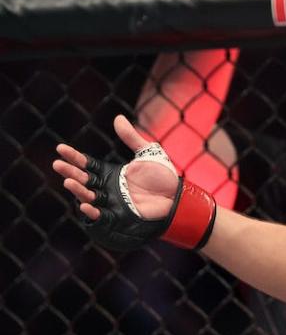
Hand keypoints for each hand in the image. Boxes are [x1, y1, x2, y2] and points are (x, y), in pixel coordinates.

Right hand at [53, 115, 177, 221]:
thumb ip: (131, 138)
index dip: (74, 157)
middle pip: (83, 180)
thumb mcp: (147, 153)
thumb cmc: (162, 175)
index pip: (87, 164)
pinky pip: (100, 217)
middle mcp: (107, 188)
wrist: (178, 196)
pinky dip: (91, 213)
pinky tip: (84, 205)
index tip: (60, 148)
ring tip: (68, 182)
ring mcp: (111, 202)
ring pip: (88, 197)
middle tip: (58, 165)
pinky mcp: (118, 216)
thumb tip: (118, 118)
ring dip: (78, 190)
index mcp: (110, 173)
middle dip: (70, 172)